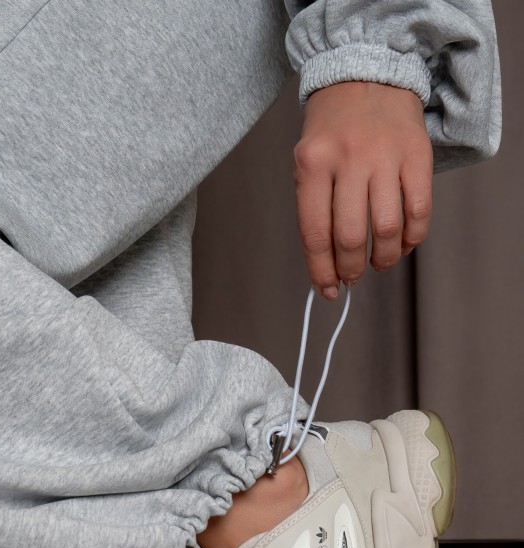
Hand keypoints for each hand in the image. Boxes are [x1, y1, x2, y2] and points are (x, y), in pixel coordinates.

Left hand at [293, 80, 432, 298]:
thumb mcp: (309, 163)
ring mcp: (385, 155)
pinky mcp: (417, 154)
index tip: (328, 291)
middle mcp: (348, 158)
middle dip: (352, 269)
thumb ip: (315, 211)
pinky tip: (404, 242)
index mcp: (312, 164)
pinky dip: (413, 237)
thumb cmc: (333, 132)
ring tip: (380, 262)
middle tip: (353, 276)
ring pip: (387, 228)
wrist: (367, 75)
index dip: (322, 272)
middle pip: (352, 237)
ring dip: (384, 258)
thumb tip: (328, 269)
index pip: (316, 235)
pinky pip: (419, 210)